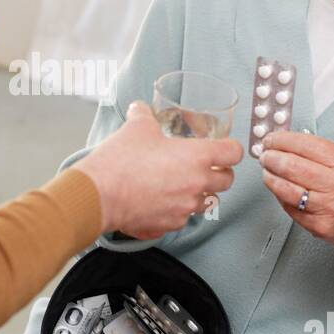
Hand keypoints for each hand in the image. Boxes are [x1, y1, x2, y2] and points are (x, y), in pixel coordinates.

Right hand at [73, 101, 242, 239]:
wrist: (100, 194)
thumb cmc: (121, 160)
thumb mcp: (136, 127)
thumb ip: (144, 115)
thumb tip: (141, 109)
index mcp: (197, 156)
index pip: (234, 153)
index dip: (231, 148)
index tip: (224, 148)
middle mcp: (198, 184)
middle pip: (227, 181)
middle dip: (219, 173)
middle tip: (205, 167)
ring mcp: (185, 208)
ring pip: (206, 202)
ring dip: (199, 193)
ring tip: (180, 185)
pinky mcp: (170, 225)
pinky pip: (183, 218)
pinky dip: (177, 210)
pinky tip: (161, 201)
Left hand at [259, 130, 333, 268]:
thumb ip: (326, 155)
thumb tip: (293, 144)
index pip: (307, 145)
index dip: (284, 139)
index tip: (273, 138)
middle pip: (292, 165)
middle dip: (272, 157)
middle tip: (265, 154)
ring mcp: (328, 207)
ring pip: (286, 187)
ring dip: (270, 176)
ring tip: (267, 170)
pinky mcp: (319, 226)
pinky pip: (290, 207)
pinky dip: (279, 196)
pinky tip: (278, 188)